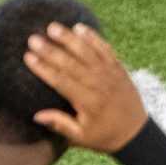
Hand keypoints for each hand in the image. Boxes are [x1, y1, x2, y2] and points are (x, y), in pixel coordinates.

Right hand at [23, 21, 149, 153]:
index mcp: (88, 102)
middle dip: (50, 50)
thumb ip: (59, 124)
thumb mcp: (81, 137)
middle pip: (71, 63)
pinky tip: (80, 27)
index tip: (28, 57)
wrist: (137, 134)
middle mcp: (99, 85)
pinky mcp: (119, 68)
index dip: (43, 68)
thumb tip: (36, 115)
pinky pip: (105, 49)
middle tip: (33, 39)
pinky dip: (93, 37)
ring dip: (69, 38)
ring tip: (52, 27)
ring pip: (87, 52)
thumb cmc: (105, 137)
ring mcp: (110, 74)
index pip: (61, 81)